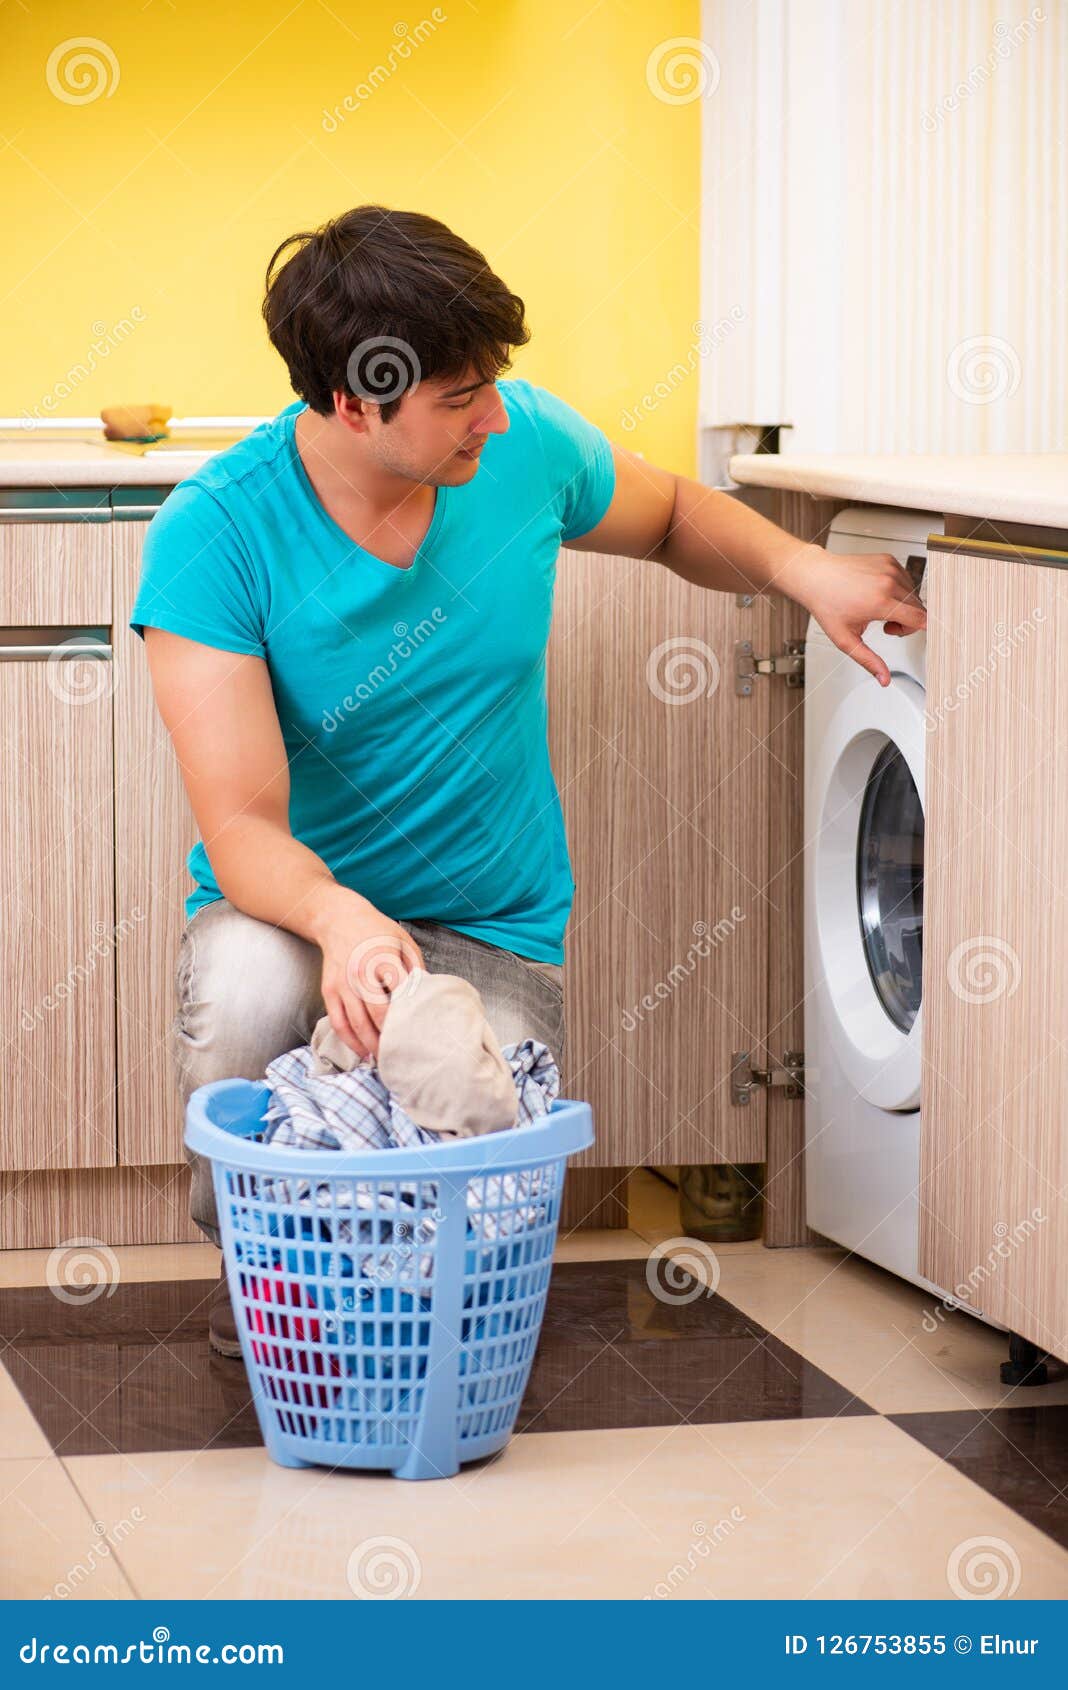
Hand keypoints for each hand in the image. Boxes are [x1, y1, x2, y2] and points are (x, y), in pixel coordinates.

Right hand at [312, 887, 423, 1060]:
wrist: (339, 919)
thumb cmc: (377, 930)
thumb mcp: (404, 941)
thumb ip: (416, 968)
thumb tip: (427, 997)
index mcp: (384, 960)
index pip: (401, 996)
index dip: (412, 1019)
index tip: (422, 1036)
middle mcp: (361, 974)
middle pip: (378, 1016)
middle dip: (392, 1040)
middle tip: (406, 1056)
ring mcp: (343, 984)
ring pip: (357, 1024)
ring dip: (372, 1046)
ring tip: (386, 1061)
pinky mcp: (329, 991)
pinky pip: (338, 1022)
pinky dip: (350, 1041)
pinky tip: (363, 1052)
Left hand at [785, 546, 925, 685]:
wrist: (816, 576)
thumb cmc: (827, 604)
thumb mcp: (846, 640)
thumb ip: (868, 660)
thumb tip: (884, 679)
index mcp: (881, 602)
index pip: (921, 619)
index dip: (923, 630)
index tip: (922, 636)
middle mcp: (889, 582)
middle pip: (919, 609)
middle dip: (908, 622)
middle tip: (886, 626)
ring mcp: (890, 568)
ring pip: (914, 594)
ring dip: (904, 606)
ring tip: (880, 610)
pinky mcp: (889, 560)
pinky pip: (906, 579)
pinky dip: (898, 591)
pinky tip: (880, 594)